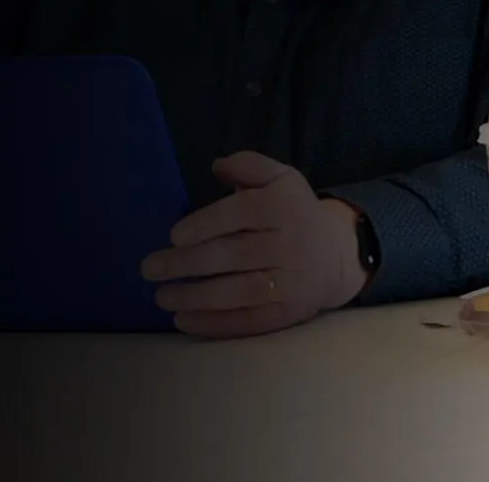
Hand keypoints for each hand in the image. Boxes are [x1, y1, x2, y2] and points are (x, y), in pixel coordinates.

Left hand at [140, 151, 368, 337]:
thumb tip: (217, 166)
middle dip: (187, 263)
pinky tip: (184, 320)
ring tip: (161, 297)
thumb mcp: (280, 178)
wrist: (338, 254)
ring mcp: (289, 282)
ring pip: (238, 291)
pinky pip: (249, 320)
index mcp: (284, 207)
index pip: (242, 213)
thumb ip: (249, 166)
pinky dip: (215, 323)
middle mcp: (289, 244)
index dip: (206, 224)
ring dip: (196, 296)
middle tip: (150, 268)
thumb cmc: (295, 213)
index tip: (174, 235)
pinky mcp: (288, 312)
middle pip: (233, 254)